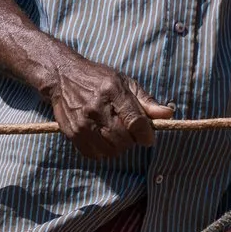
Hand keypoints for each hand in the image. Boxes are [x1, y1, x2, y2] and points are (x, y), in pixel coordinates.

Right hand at [44, 49, 172, 159]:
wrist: (62, 77)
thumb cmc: (99, 79)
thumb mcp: (125, 83)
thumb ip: (146, 102)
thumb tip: (168, 114)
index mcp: (113, 91)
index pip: (136, 121)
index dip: (147, 134)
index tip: (148, 137)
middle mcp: (96, 107)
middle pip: (124, 139)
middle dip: (132, 140)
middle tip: (128, 132)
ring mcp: (83, 122)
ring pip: (110, 150)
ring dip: (118, 147)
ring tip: (115, 135)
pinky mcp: (72, 132)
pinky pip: (95, 154)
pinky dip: (103, 152)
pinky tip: (102, 140)